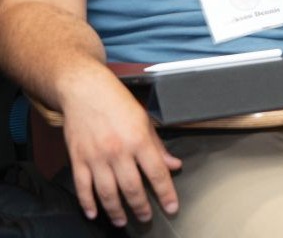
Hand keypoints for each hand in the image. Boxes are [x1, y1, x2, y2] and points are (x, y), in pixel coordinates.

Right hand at [60, 68, 181, 227]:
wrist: (86, 91)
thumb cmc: (117, 102)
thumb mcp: (146, 120)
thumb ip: (159, 146)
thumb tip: (173, 165)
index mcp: (139, 140)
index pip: (157, 173)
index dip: (166, 193)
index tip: (171, 207)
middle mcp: (118, 151)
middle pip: (132, 188)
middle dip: (141, 207)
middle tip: (147, 218)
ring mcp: (96, 157)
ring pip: (107, 192)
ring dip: (116, 211)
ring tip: (123, 221)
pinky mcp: (78, 159)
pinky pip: (83, 187)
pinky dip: (88, 203)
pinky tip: (94, 213)